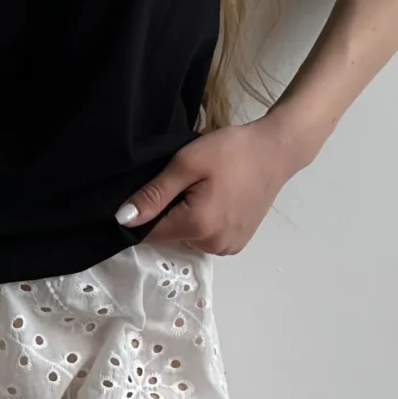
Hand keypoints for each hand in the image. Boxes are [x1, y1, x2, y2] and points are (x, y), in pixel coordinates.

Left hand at [116, 115, 306, 255]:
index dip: (141, 214)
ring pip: (187, 237)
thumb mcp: (186, 163)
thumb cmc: (232, 151)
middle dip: (167, 212)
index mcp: (197, 227)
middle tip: (183, 182)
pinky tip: (214, 198)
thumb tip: (122, 219)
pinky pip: (205, 237)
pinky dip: (203, 222)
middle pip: (169, 235)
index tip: (149, 191)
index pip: (149, 234)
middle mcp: (213, 246)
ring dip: (185, 217)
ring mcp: (228, 247)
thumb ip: (154, 194)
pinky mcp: (237, 243)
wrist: (276, 151)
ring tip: (201, 188)